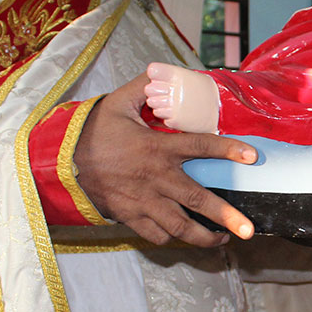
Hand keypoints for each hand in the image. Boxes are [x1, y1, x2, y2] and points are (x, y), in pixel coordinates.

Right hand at [74, 73, 257, 245]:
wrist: (59, 161)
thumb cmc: (92, 131)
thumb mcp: (117, 102)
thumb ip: (144, 87)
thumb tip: (161, 72)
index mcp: (157, 148)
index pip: (201, 147)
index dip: (229, 150)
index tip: (252, 156)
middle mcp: (156, 178)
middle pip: (199, 200)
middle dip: (227, 217)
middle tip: (248, 230)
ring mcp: (144, 201)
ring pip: (181, 227)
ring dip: (205, 238)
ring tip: (224, 240)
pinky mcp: (131, 216)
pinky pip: (157, 234)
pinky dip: (174, 239)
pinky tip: (187, 237)